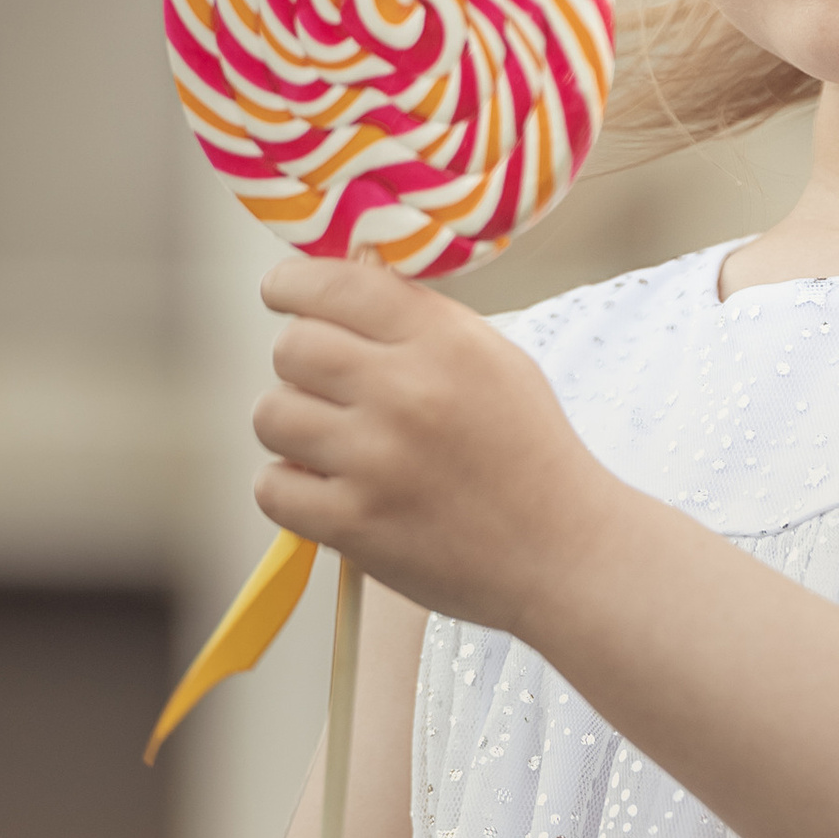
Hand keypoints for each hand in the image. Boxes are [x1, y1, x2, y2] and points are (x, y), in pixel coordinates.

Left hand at [250, 256, 602, 634]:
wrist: (566, 553)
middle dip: (300, 365)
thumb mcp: (496, 361)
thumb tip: (336, 295)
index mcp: (444, 342)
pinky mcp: (355, 525)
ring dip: (293, 429)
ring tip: (334, 446)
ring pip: (272, 415)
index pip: (333, 284)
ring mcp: (377, 461)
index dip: (291, 284)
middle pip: (291, 347)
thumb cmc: (528, 455)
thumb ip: (421, 323)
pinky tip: (329, 491)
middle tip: (326, 388)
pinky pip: (272, 487)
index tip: (280, 294)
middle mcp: (407, 392)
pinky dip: (291, 490)